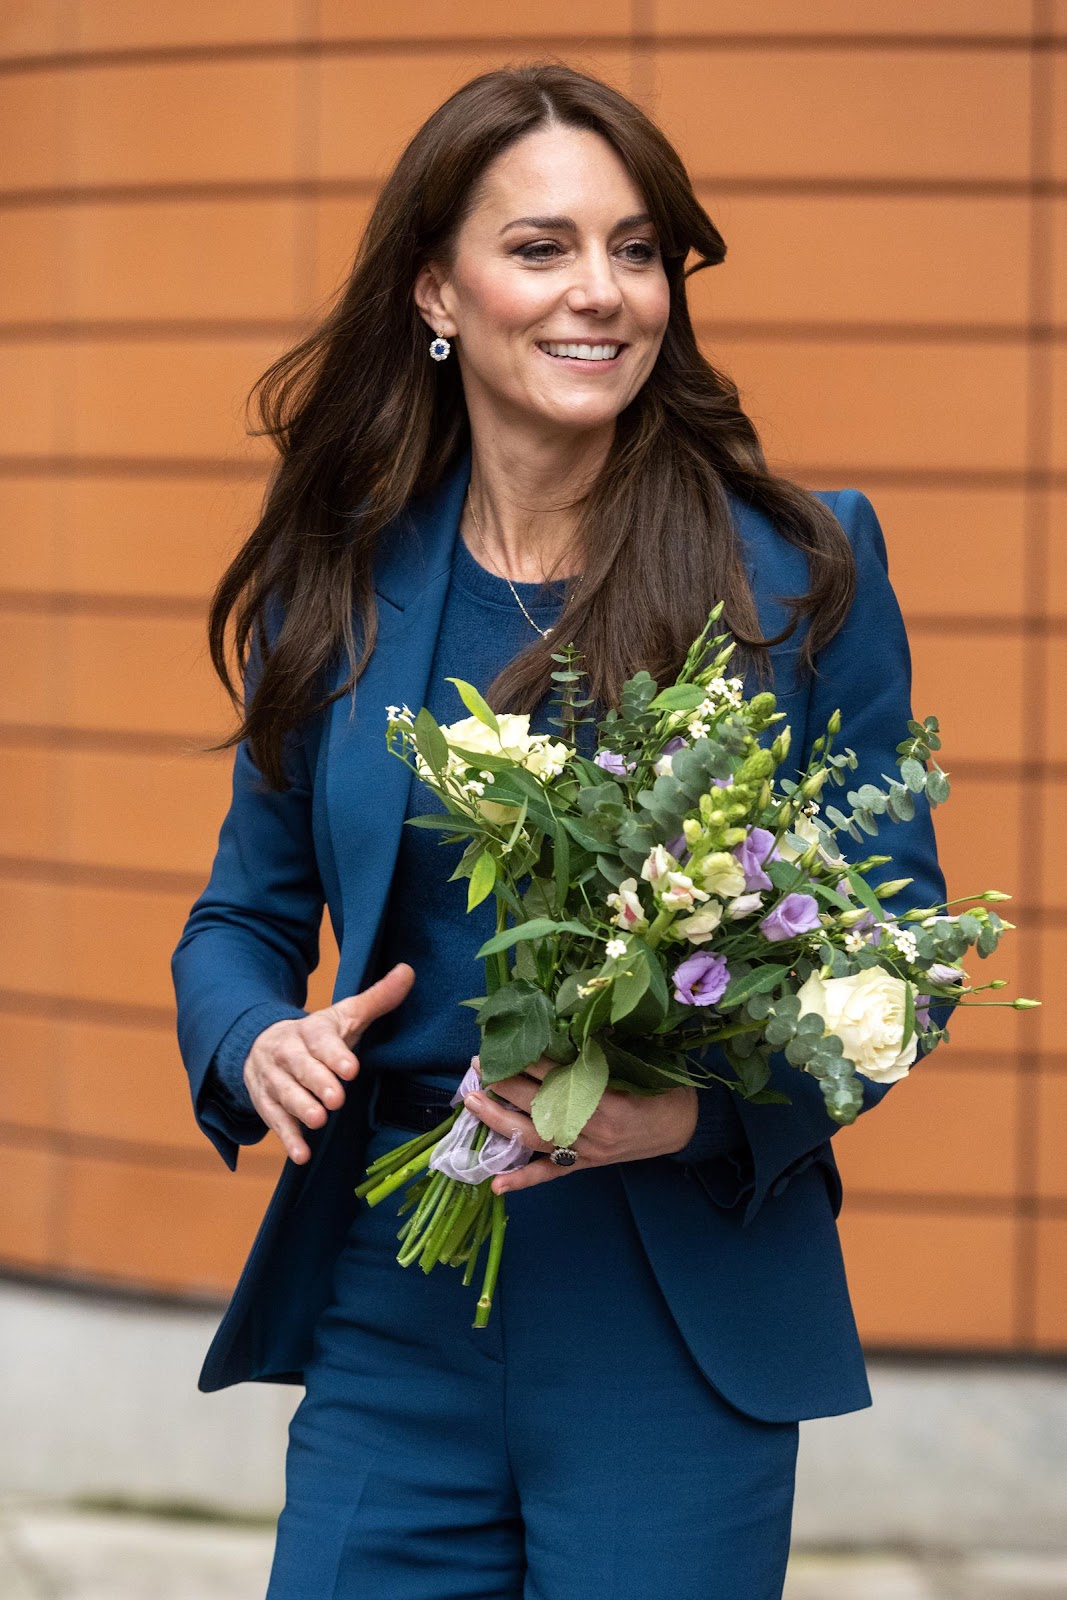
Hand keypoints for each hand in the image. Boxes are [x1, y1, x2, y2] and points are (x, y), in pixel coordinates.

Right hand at [243, 963, 414, 1164]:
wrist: (261, 1045)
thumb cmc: (317, 1036)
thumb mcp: (345, 1015)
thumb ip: (377, 998)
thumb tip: (408, 971)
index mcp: (310, 1031)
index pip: (320, 1041)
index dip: (334, 1054)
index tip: (351, 1068)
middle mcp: (287, 1053)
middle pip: (300, 1067)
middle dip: (317, 1082)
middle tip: (336, 1098)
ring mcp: (273, 1079)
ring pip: (283, 1093)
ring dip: (300, 1107)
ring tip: (318, 1120)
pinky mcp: (266, 1104)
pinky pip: (275, 1121)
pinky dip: (287, 1138)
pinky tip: (301, 1154)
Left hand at [462, 1054, 698, 1193]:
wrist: (686, 1126)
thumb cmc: (665, 1088)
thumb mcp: (641, 1063)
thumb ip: (603, 1051)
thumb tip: (566, 1028)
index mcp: (608, 1097)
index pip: (559, 1076)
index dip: (531, 1060)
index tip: (509, 1044)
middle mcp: (593, 1127)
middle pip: (539, 1105)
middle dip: (506, 1083)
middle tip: (479, 1064)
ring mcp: (587, 1150)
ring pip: (534, 1138)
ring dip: (499, 1120)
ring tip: (471, 1103)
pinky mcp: (587, 1164)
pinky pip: (552, 1173)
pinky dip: (524, 1179)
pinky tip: (496, 1184)